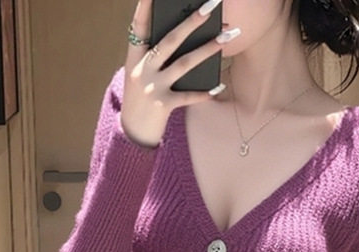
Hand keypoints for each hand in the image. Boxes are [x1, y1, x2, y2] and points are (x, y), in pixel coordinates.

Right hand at [121, 0, 230, 147]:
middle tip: (210, 8)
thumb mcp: (141, 73)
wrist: (132, 132)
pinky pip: (188, 96)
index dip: (145, 7)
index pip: (139, 26)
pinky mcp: (163, 105)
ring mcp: (152, 87)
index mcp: (134, 57)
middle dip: (191, 22)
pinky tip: (219, 86)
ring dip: (207, 49)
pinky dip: (204, 93)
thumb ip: (155, 56)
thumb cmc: (141, 98)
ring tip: (226, 37)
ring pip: (184, 64)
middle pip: (170, 41)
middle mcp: (142, 69)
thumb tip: (186, 37)